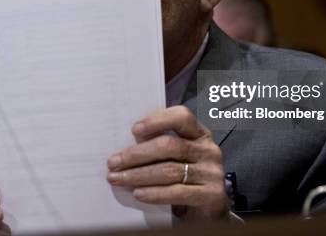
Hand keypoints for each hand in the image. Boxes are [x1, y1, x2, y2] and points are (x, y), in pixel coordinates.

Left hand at [106, 106, 229, 220]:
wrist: (211, 210)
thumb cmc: (187, 178)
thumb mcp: (178, 158)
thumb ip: (160, 147)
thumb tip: (124, 146)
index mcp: (200, 134)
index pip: (182, 116)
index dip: (157, 120)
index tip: (134, 129)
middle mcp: (209, 150)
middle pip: (169, 146)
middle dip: (137, 154)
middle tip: (113, 162)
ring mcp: (212, 173)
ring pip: (170, 170)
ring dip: (139, 175)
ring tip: (118, 178)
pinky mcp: (211, 195)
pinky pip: (178, 192)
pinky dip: (155, 193)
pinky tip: (138, 194)